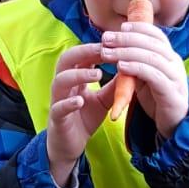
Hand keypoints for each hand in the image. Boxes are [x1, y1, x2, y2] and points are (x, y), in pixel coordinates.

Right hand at [46, 42, 113, 186]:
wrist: (70, 145)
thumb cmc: (84, 117)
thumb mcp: (103, 99)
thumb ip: (114, 85)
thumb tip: (131, 69)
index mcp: (74, 77)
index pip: (81, 55)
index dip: (95, 47)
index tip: (113, 42)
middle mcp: (63, 85)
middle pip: (66, 60)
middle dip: (83, 52)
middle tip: (104, 49)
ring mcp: (57, 100)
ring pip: (60, 81)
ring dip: (78, 75)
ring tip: (98, 74)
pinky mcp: (56, 118)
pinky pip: (59, 107)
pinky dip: (68, 102)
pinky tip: (80, 100)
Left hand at [101, 22, 188, 138]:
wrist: (175, 125)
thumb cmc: (158, 99)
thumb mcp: (146, 77)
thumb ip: (137, 62)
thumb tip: (118, 47)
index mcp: (170, 57)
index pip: (157, 35)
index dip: (139, 28)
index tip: (121, 27)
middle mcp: (175, 63)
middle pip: (151, 43)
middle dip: (127, 38)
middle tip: (106, 38)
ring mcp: (175, 77)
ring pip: (151, 57)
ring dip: (126, 52)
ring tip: (107, 52)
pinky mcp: (171, 92)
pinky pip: (153, 75)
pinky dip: (136, 67)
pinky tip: (121, 66)